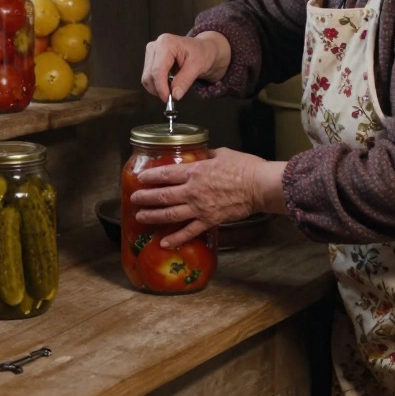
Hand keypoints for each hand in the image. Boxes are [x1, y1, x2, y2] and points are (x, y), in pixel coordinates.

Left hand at [130, 148, 286, 246]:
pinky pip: (188, 232)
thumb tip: (201, 154)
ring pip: (170, 214)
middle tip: (134, 199)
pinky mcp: (209, 221)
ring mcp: (199, 208)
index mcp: (195, 172)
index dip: (150, 176)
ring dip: (153, 216)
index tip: (140, 178)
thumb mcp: (223, 153)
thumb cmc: (244, 167)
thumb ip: (207, 155)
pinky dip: (175, 238)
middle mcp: (192, 191)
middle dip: (146, 198)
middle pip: (163, 195)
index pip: (166, 174)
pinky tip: (164, 242)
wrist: (260, 186)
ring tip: (141, 216)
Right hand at [141, 31, 231, 102]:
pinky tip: (168, 83)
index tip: (168, 99)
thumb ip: (185, 80)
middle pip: (149, 75)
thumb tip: (175, 95)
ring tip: (172, 88)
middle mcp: (154, 46)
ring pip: (147, 78)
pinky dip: (157, 84)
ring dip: (157, 88)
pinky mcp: (149, 59)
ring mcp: (150, 52)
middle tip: (172, 96)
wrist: (201, 49)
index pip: (157, 70)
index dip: (161, 87)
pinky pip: (148, 77)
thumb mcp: (197, 66)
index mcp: (166, 44)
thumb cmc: (201, 54)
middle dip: (159, 89)